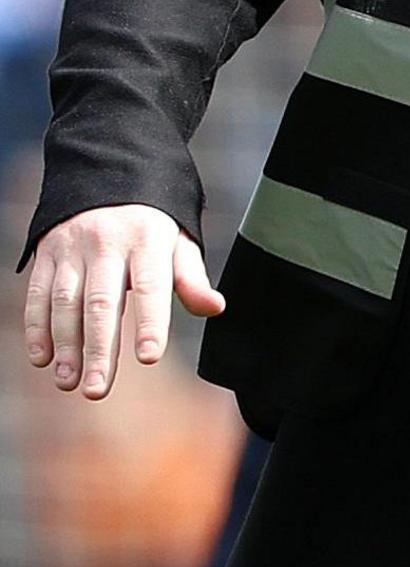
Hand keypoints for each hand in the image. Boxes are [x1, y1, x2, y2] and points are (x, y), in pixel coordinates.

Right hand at [23, 204, 220, 400]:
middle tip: (98, 390)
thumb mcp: (178, 241)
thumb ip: (191, 278)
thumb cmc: (150, 224)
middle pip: (102, 303)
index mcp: (148, 240)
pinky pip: (37, 294)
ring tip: (69, 383)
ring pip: (65, 302)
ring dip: (65, 346)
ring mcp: (71, 248)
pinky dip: (37, 328)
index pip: (152, 286)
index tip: (149, 357)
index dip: (151, 322)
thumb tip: (215, 308)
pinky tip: (42, 358)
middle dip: (99, 350)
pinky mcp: (45, 254)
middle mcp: (106, 243)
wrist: (104, 177)